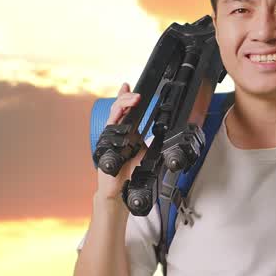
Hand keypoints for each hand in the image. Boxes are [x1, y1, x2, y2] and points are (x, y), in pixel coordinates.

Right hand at [95, 82, 146, 201]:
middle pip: (120, 108)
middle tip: (137, 94)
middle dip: (127, 98)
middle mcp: (118, 132)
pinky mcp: (106, 143)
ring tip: (134, 98)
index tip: (130, 86)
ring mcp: (110, 136)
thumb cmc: (131, 173)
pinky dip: (115, 117)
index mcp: (128, 132)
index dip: (127, 97)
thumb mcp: (147, 155)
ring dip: (123, 104)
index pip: (127, 110)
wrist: (119, 190)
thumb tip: (169, 138)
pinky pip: (110, 127)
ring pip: (114, 114)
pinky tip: (122, 112)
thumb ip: (154, 145)